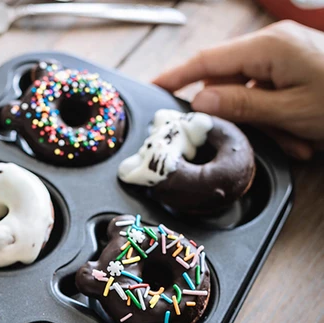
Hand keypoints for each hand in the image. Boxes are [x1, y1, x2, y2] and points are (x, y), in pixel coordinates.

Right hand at [153, 20, 323, 159]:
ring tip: (292, 143)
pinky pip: (271, 97)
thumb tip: (201, 100)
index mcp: (268, 49)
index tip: (153, 87)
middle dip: (236, 116)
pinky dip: (279, 121)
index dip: (176, 75)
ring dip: (264, 125)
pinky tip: (299, 138)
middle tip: (243, 140)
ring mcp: (286, 58)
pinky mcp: (296, 70)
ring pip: (251, 96)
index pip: (207, 60)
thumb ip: (240, 105)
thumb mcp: (288, 111)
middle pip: (228, 82)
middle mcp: (274, 48)